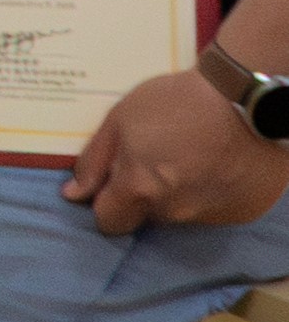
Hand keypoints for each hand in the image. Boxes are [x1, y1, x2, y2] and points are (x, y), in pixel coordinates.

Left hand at [71, 68, 288, 236]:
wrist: (247, 98)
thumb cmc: (177, 101)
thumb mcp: (120, 119)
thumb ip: (94, 161)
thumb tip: (74, 194)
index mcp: (139, 188)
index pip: (109, 222)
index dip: (107, 204)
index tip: (116, 182)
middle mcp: (173, 210)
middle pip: (145, 217)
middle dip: (143, 196)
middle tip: (158, 161)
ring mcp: (209, 213)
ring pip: (179, 214)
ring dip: (177, 194)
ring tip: (189, 159)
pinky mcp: (239, 212)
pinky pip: (212, 210)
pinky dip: (208, 193)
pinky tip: (214, 166)